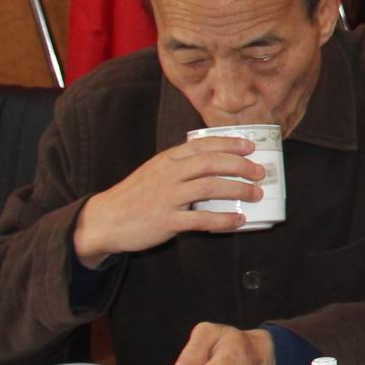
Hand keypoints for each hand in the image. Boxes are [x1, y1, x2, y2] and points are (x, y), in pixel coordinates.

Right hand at [71, 138, 263, 267]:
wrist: (104, 220)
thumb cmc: (134, 196)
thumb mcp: (154, 172)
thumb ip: (180, 166)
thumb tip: (215, 164)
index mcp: (167, 160)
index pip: (203, 145)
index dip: (229, 144)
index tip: (250, 147)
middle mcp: (169, 174)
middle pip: (211, 163)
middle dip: (241, 166)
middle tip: (260, 172)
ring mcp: (167, 197)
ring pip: (210, 187)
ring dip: (238, 190)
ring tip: (255, 194)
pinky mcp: (166, 221)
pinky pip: (201, 219)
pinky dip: (223, 220)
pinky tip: (238, 220)